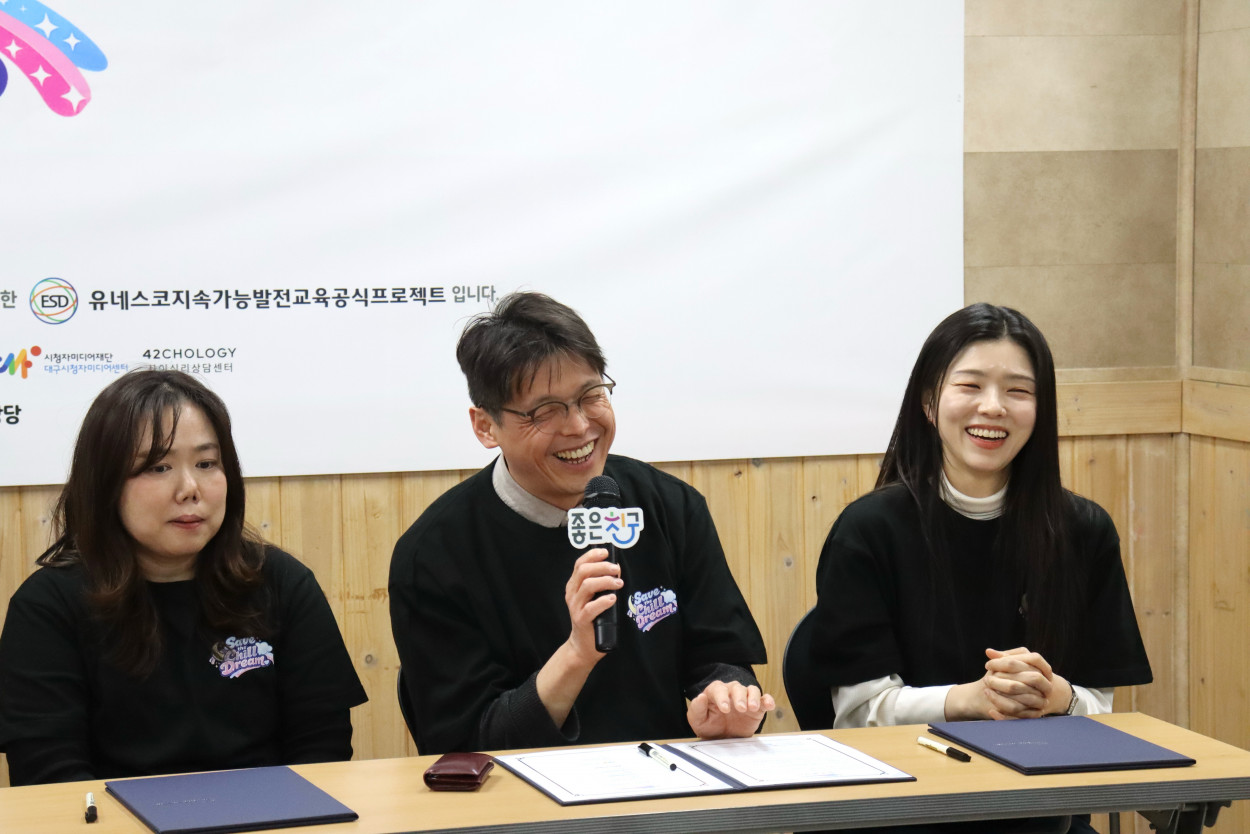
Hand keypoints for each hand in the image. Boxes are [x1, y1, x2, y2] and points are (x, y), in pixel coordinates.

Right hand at [562, 548, 621, 665]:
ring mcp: (575, 607)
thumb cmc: (593, 619)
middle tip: (617, 570)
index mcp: (574, 585)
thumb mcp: (594, 597)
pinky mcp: (581, 619)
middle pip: (584, 571)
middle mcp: (572, 594)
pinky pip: (591, 607)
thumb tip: (616, 569)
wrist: (583, 646)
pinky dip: (603, 601)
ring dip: (606, 581)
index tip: (606, 552)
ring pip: (587, 585)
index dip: (592, 555)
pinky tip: (613, 599)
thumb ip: (601, 584)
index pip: (580, 564)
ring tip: (618, 583)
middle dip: (602, 566)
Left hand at [686, 680, 775, 739]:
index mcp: (716, 693)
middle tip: (741, 708)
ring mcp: (745, 698)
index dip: (722, 698)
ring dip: (753, 697)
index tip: (725, 709)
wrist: (722, 737)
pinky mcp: (757, 707)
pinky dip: (768, 700)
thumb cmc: (709, 725)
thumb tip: (701, 697)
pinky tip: (769, 705)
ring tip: (753, 708)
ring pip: (751, 690)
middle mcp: (731, 692)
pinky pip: (764, 699)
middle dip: (739, 697)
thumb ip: (697, 708)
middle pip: (737, 688)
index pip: (719, 689)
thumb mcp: (698, 720)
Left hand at [983, 647, 1071, 719]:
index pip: (1021, 663)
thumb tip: (988, 651)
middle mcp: (1045, 685)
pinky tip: (991, 711)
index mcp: (1042, 668)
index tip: (988, 665)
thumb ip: (1004, 656)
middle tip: (986, 679)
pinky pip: (1019, 717)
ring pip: (1023, 699)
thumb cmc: (1025, 671)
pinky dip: (1004, 715)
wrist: (1042, 692)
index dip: (1004, 662)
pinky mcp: (1035, 714)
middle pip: (1025, 680)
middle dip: (1004, 678)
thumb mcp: (1018, 661)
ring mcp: (1042, 700)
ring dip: (1002, 697)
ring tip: (987, 692)